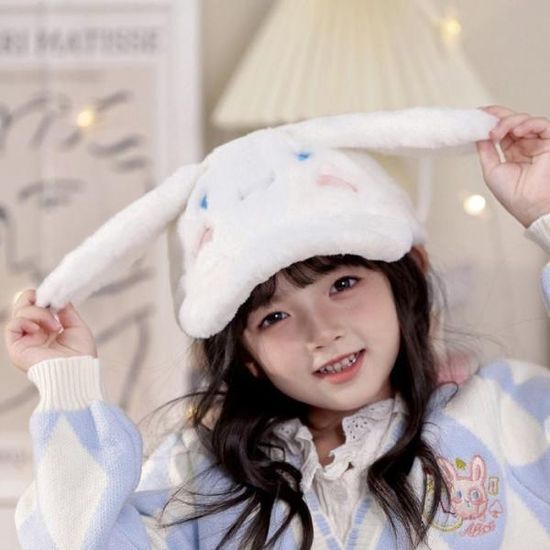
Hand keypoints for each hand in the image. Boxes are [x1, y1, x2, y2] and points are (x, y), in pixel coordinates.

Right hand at [5, 289, 97, 372]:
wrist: (78, 371)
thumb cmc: (81, 354)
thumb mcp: (76, 326)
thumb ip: (66, 311)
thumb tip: (57, 297)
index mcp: (47, 329)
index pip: (35, 305)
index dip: (42, 297)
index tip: (56, 296)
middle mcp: (34, 333)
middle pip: (23, 305)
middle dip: (34, 297)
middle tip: (47, 300)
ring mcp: (25, 340)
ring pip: (19, 312)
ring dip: (38, 312)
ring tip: (55, 325)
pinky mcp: (17, 348)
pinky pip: (12, 326)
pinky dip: (25, 321)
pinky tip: (38, 329)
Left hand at [476, 105, 549, 226]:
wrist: (529, 206)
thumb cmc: (513, 194)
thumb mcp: (491, 169)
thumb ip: (486, 150)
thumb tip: (477, 134)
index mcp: (512, 152)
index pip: (502, 130)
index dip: (491, 120)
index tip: (479, 114)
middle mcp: (525, 145)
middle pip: (512, 121)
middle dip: (498, 116)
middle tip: (485, 116)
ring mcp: (537, 143)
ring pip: (524, 120)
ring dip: (508, 122)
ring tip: (496, 133)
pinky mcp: (549, 142)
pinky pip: (542, 124)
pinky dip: (528, 123)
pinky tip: (515, 131)